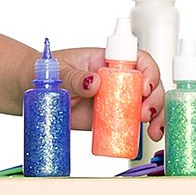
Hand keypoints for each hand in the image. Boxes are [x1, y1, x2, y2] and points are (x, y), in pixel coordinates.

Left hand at [50, 45, 165, 141]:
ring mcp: (118, 98)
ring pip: (147, 103)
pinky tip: (151, 135)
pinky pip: (135, 122)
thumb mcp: (61, 72)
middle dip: (154, 98)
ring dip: (157, 116)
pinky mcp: (113, 117)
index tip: (145, 87)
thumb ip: (75, 77)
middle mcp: (118, 78)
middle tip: (145, 113)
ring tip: (153, 130)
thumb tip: (93, 82)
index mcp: (108, 60)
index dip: (148, 71)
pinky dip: (147, 129)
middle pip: (149, 83)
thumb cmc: (50, 74)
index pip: (138, 59)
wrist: (39, 94)